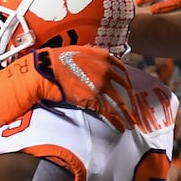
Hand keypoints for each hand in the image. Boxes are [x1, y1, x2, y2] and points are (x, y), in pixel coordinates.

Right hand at [26, 47, 144, 126]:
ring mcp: (102, 86)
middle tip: (133, 109)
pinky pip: (110, 113)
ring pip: (120, 103)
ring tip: (131, 123)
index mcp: (104, 58)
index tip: (128, 91)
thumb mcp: (80, 53)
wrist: (48, 70)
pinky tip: (121, 127)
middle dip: (130, 101)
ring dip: (127, 114)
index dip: (126, 84)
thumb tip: (95, 68)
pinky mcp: (94, 100)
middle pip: (125, 89)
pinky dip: (117, 122)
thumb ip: (93, 60)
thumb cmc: (58, 61)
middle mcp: (106, 71)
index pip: (122, 73)